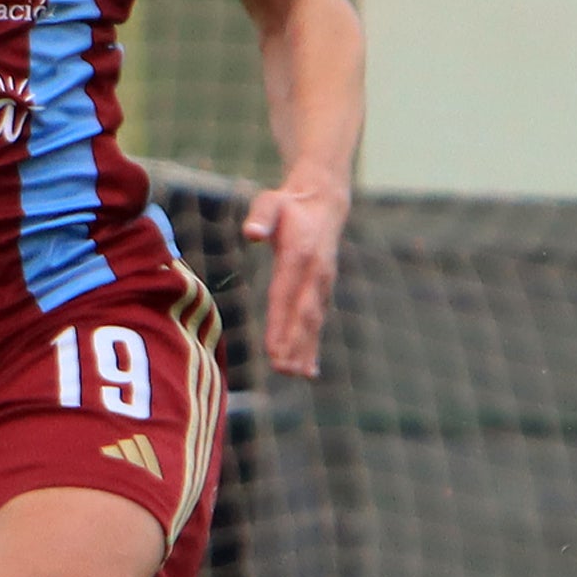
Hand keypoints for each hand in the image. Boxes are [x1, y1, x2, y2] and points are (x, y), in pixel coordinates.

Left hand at [242, 178, 346, 377]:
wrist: (324, 203)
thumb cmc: (289, 206)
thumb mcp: (271, 202)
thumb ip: (261, 216)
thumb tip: (252, 233)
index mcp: (300, 255)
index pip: (286, 294)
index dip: (281, 323)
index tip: (274, 349)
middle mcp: (316, 274)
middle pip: (304, 315)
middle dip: (294, 344)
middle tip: (282, 369)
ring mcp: (323, 284)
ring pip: (314, 322)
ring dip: (305, 350)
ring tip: (295, 375)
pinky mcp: (323, 291)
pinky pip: (318, 321)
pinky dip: (314, 346)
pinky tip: (308, 370)